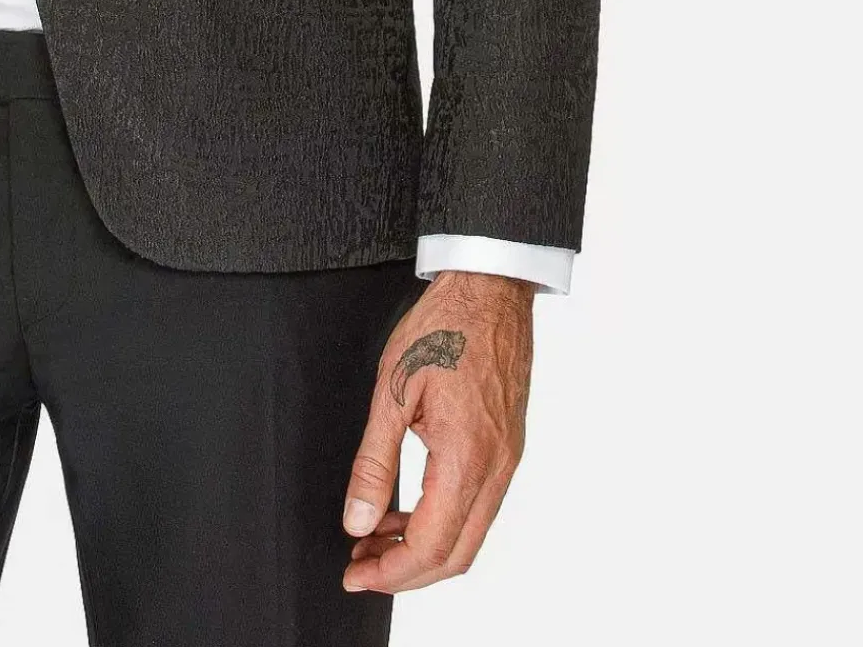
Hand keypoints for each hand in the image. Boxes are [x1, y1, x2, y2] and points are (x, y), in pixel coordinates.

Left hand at [341, 270, 534, 593]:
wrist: (490, 290)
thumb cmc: (443, 327)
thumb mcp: (392, 390)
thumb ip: (373, 462)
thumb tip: (357, 520)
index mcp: (466, 458)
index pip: (431, 545)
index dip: (391, 571)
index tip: (355, 572)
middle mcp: (496, 470)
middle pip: (456, 555)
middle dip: (405, 572)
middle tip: (360, 566)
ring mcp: (507, 461)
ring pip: (469, 536)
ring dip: (422, 548)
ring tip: (373, 538)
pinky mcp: (507, 450)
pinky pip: (477, 507)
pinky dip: (441, 521)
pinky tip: (405, 508)